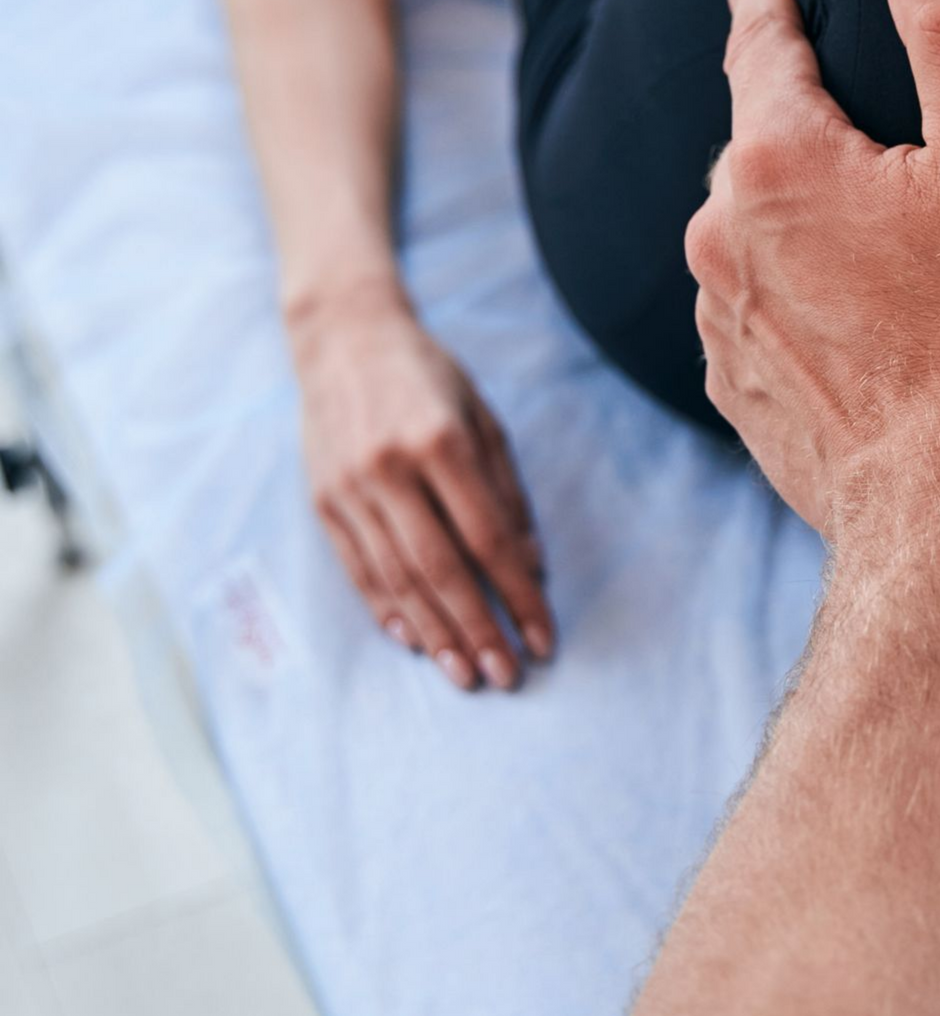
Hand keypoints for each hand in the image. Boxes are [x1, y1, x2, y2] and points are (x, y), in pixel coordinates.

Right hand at [289, 281, 551, 687]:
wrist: (343, 338)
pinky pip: (357, 568)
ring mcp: (349, 487)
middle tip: (506, 676)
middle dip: (478, 629)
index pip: (489, 539)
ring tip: (464, 674)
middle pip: (441, 569)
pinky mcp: (321, 500)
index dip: (518, 594)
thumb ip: (507, 492)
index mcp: (441, 442)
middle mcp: (391, 468)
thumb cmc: (429, 378)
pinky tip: (413, 640)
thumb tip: (532, 565)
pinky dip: (386, 609)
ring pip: (396, 578)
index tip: (542, 637)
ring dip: (435, 632)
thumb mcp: (483, 418)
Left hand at [685, 0, 939, 542]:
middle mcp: (720, 227)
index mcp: (778, 156)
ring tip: (865, 234)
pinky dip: (790, 292)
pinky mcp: (734, 382)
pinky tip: (852, 318)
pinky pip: (754, 306)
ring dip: (792, 214)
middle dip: (792, 117)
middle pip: (755, 141)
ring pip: (750, 228)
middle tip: (844, 113)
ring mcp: (717, 311)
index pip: (757, 43)